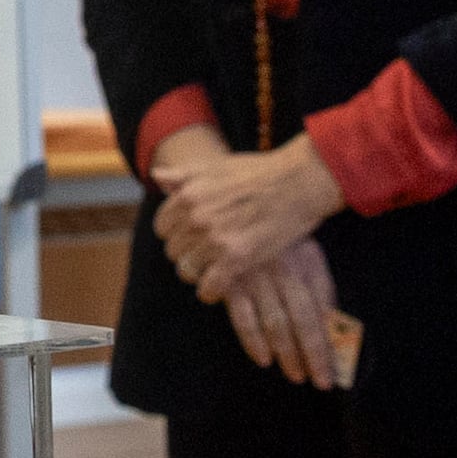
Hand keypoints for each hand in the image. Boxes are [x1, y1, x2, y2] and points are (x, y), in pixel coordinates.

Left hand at [152, 138, 342, 294]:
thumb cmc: (259, 172)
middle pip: (173, 250)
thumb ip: (183, 175)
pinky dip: (211, 291)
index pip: (163, 227)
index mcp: (188, 195)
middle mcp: (197, 218)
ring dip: (198, 272)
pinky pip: (209, 287)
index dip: (176, 233)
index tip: (191, 237)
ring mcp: (216, 239)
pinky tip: (219, 287)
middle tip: (205, 253)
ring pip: (187, 270)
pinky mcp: (237, 258)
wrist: (299, 181)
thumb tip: (157, 176)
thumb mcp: (216, 166)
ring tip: (212, 268)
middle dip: (187, 252)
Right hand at [210, 235, 350, 389]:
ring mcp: (258, 275)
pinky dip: (253, 340)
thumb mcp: (306, 248)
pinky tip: (264, 359)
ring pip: (276, 323)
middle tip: (319, 380)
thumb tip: (335, 323)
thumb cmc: (277, 230)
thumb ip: (319, 284)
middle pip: (303, 320)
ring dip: (287, 353)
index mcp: (308, 261)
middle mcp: (286, 269)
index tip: (337, 363)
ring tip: (296, 375)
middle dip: (313, 353)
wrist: (238, 200)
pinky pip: (243, 316)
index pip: (324, 306)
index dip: (331, 337)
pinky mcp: (231, 279)